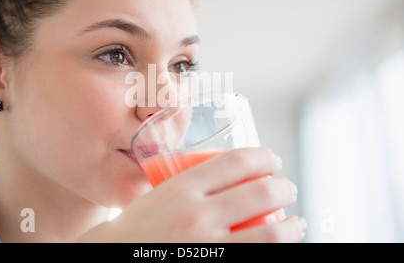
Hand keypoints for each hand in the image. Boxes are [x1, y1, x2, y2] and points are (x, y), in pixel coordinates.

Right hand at [77, 147, 305, 242]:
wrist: (111, 258)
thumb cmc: (135, 229)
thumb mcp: (157, 197)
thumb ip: (186, 187)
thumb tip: (222, 179)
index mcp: (180, 189)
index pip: (235, 162)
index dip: (263, 157)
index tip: (273, 160)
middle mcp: (196, 216)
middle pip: (259, 194)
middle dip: (284, 188)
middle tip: (288, 188)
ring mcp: (206, 248)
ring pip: (269, 235)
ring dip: (292, 227)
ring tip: (297, 223)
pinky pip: (256, 256)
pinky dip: (277, 250)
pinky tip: (282, 247)